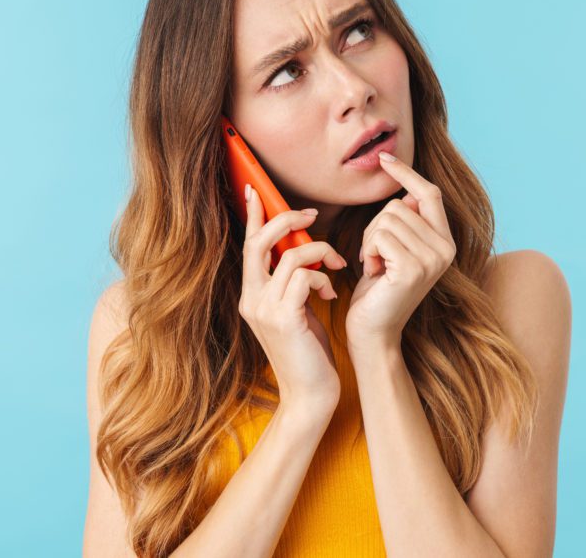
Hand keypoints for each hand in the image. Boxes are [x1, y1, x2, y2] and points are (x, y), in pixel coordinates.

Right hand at [238, 185, 348, 411]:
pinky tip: (331, 295)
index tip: (256, 189)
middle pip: (259, 241)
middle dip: (286, 219)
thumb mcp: (298, 311)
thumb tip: (307, 251)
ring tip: (337, 266)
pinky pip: (303, 276)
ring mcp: (263, 308)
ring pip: (289, 255)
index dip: (253, 215)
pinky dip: (322, 277)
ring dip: (319, 252)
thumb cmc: (310, 354)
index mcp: (252, 295)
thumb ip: (295, 283)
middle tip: (311, 214)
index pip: (248, 245)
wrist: (311, 396)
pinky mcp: (283, 318)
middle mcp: (251, 299)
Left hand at [345, 152, 456, 354]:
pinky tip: (373, 273)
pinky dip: (369, 251)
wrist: (373, 332)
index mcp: (445, 241)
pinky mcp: (413, 269)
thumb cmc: (378, 290)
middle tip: (375, 256)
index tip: (384, 160)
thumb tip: (406, 190)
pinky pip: (380, 236)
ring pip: (387, 219)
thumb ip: (405, 223)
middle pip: (399, 205)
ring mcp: (432, 259)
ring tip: (375, 266)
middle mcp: (445, 249)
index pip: (429, 193)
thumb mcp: (394, 250)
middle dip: (375, 226)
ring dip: (370, 241)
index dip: (406, 173)